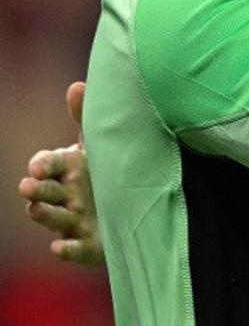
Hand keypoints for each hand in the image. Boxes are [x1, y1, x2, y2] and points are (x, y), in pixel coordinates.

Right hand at [16, 81, 104, 266]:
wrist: (134, 205)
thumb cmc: (109, 169)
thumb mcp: (100, 144)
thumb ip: (87, 118)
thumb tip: (77, 86)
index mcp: (70, 168)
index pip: (50, 164)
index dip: (42, 164)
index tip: (38, 165)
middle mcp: (68, 194)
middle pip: (47, 191)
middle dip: (36, 188)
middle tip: (28, 185)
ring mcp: (75, 220)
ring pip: (55, 217)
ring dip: (43, 214)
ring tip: (34, 208)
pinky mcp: (88, 244)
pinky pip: (75, 248)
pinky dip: (67, 249)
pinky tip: (59, 247)